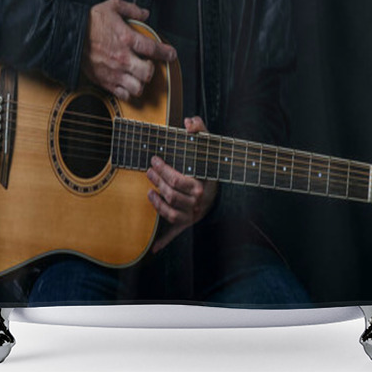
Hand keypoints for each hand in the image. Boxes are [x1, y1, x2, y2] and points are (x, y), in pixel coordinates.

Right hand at [81, 0, 175, 98]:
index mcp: (126, 39)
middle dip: (152, 70)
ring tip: (139, 77)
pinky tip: (128, 84)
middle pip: (147, 73)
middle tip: (150, 65)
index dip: (166, 53)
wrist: (67, 35)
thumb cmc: (89, 21)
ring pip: (137, 88)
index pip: (153, 49)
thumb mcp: (112, 6)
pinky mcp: (104, 81)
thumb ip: (131, 9)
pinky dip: (128, 92)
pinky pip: (122, 94)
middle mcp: (122, 58)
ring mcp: (113, 72)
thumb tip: (145, 13)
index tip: (171, 55)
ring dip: (141, 83)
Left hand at [146, 116, 218, 252]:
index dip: (163, 170)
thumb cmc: (211, 165)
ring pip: (170, 212)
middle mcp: (197, 204)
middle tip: (148, 170)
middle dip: (157, 181)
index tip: (154, 160)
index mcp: (201, 187)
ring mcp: (192, 215)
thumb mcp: (208, 145)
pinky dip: (164, 242)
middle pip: (171, 195)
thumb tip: (188, 122)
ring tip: (149, 190)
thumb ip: (200, 128)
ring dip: (156, 203)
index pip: (178, 180)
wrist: (223, 187)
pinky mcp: (187, 224)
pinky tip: (153, 249)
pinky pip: (175, 235)